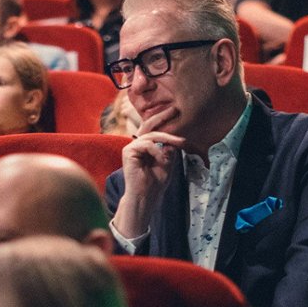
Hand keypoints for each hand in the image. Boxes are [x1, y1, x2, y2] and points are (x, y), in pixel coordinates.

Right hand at [112, 105, 185, 239]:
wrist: (146, 196)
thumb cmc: (156, 182)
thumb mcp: (168, 161)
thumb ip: (169, 148)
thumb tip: (173, 137)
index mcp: (146, 146)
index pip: (154, 129)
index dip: (163, 120)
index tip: (176, 112)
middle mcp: (137, 144)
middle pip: (149, 126)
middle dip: (162, 116)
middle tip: (175, 110)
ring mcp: (132, 147)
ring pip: (151, 135)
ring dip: (167, 139)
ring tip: (179, 145)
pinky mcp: (128, 151)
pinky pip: (146, 144)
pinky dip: (157, 150)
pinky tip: (162, 159)